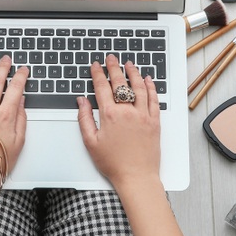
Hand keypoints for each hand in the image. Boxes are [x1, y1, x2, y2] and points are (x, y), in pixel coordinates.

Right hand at [76, 54, 160, 187]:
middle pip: (120, 83)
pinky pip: (154, 99)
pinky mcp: (155, 121)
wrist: (136, 177)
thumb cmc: (113, 163)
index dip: (98, 74)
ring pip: (139, 87)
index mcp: (110, 115)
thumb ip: (84, 118)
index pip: (102, 87)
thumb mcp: (91, 142)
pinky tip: (148, 80)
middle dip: (114, 67)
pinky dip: (151, 87)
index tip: (96, 65)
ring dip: (133, 73)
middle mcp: (127, 111)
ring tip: (129, 64)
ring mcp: (143, 115)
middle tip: (111, 58)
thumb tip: (81, 101)